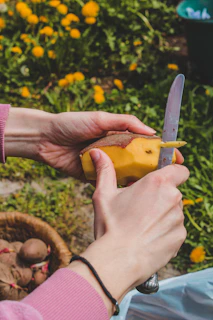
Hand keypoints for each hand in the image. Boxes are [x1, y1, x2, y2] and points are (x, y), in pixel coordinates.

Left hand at [5, 108, 183, 179]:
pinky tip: (130, 193)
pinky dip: (118, 187)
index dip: (159, 150)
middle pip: (137, 160)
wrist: (45, 139)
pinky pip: (108, 183)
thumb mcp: (101, 118)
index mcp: (117, 135)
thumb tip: (151, 131)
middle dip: (152, 168)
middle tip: (168, 177)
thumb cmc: (72, 124)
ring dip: (137, 180)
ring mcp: (104, 165)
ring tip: (151, 187)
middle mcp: (113, 151)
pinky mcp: (93, 176)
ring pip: (125, 174)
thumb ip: (125, 122)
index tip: (175, 156)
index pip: (144, 143)